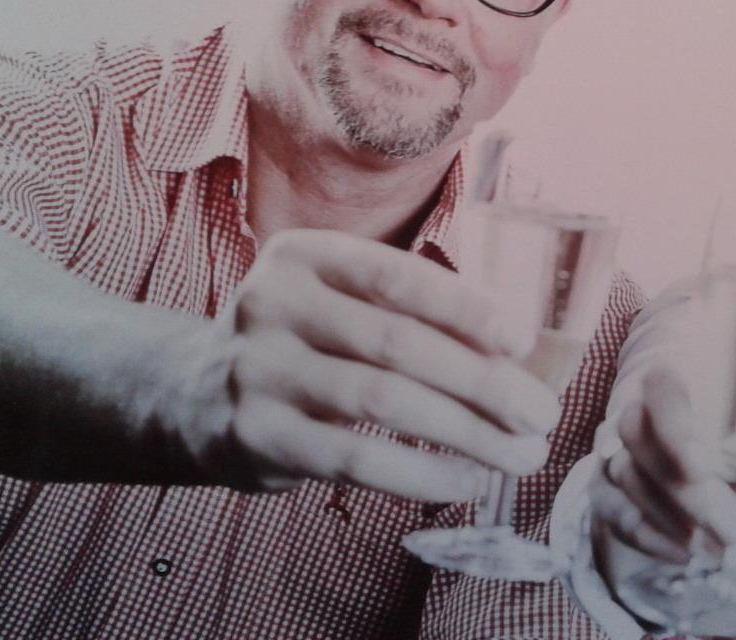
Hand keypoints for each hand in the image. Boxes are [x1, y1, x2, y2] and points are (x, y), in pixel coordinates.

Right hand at [181, 229, 561, 500]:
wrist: (195, 393)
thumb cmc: (306, 341)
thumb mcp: (337, 301)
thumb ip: (406, 312)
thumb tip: (517, 354)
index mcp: (305, 256)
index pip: (397, 276)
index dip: (465, 307)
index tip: (523, 340)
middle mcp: (274, 304)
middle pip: (398, 343)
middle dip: (483, 382)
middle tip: (541, 413)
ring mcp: (258, 371)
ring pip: (382, 402)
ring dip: (465, 432)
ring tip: (520, 454)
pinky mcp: (257, 436)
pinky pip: (355, 460)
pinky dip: (420, 473)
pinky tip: (466, 479)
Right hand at [590, 368, 735, 567]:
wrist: (697, 486)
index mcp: (676, 387)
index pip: (661, 388)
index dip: (674, 425)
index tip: (703, 468)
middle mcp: (636, 412)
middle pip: (639, 437)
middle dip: (688, 492)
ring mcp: (613, 450)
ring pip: (628, 478)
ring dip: (674, 519)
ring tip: (720, 549)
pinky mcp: (603, 491)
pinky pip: (616, 514)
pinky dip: (653, 539)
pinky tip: (687, 555)